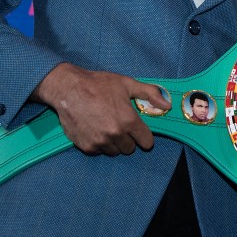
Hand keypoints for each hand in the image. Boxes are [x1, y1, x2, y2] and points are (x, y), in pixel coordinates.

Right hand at [32, 63, 169, 155]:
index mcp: (128, 121)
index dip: (144, 136)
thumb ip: (150, 94)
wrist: (68, 89)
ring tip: (107, 126)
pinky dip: (99, 144)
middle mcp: (116, 135)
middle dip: (128, 139)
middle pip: (130, 149)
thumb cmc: (99, 84)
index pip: (146, 142)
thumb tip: (167, 105)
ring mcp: (100, 142)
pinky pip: (99, 151)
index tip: (140, 131)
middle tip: (120, 125)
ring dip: (114, 143)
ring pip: (115, 151)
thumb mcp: (127, 84)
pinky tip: (95, 129)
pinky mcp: (87, 147)